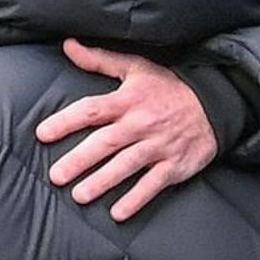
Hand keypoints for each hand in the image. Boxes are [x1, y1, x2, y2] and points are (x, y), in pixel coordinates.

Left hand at [36, 40, 218, 221]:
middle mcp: (141, 124)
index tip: (43, 133)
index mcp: (128, 100)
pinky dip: (136, 199)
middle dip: (80, 160)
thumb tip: (68, 46)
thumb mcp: (136, 68)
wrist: (215, 103)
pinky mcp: (174, 165)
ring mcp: (158, 146)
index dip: (66, 121)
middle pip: (106, 142)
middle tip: (56, 176)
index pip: (92, 110)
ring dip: (103, 182)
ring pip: (126, 165)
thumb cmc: (168, 87)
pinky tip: (118, 213)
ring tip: (80, 196)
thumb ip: (99, 60)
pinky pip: (153, 185)